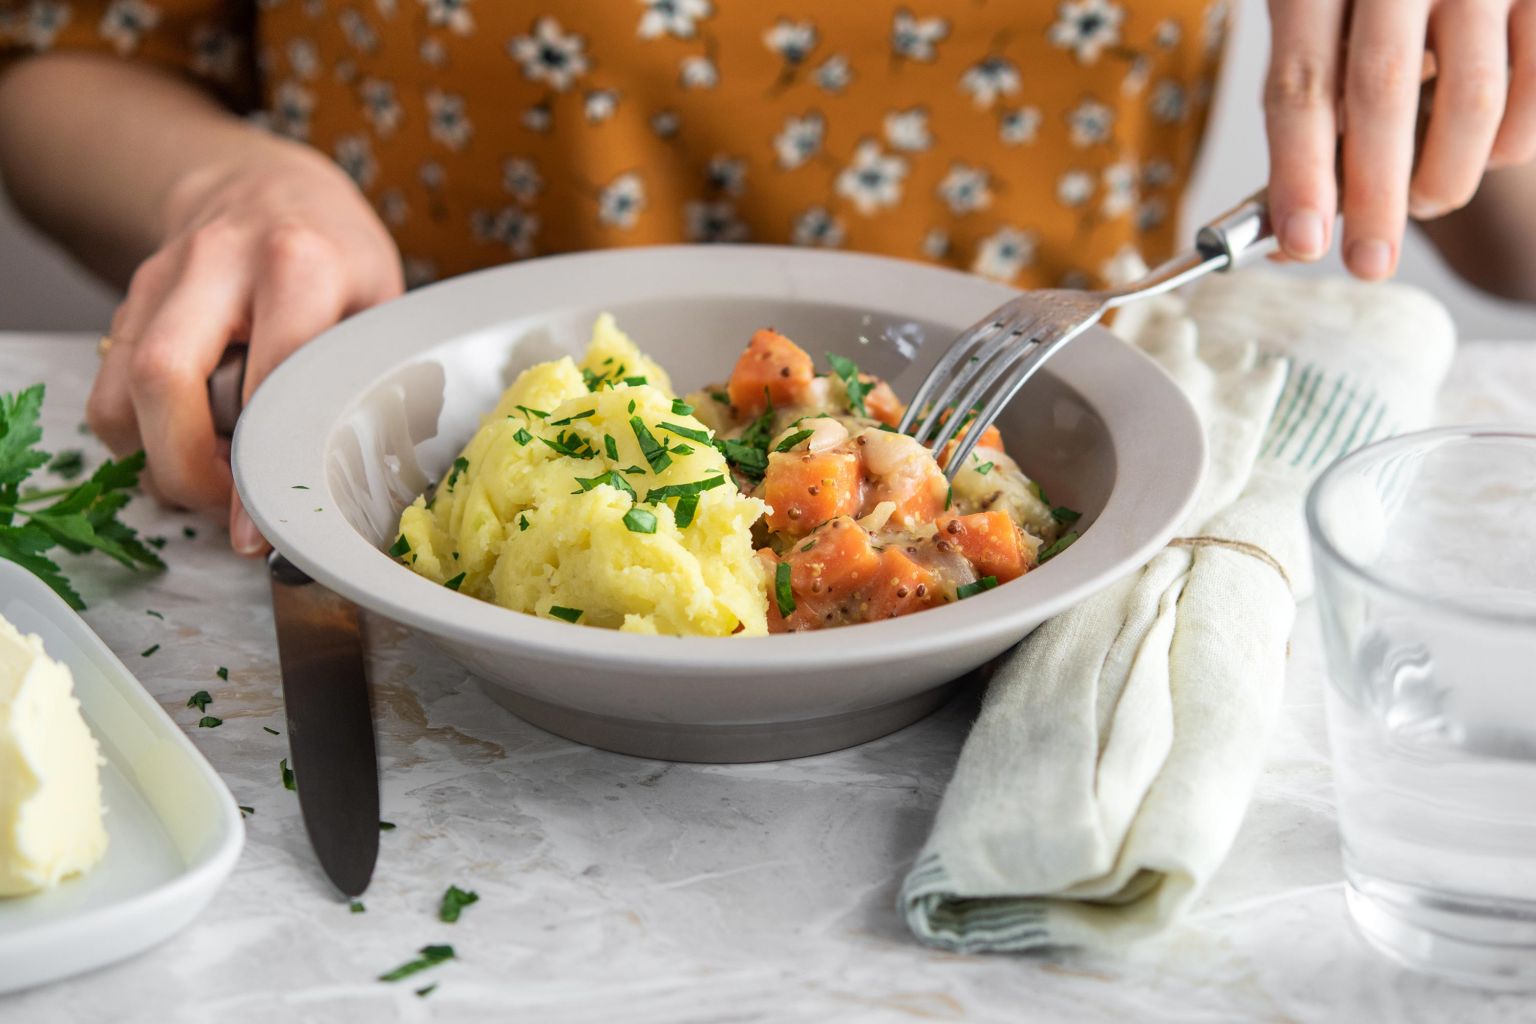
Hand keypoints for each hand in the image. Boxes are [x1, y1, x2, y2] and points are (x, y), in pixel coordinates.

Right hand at [87, 143, 402, 554]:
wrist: (270, 188)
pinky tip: (183, 441)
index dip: (261, 464)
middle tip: (225, 504)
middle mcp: (218, 262)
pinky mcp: (129, 299)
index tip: (259, 527)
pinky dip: (135, 435)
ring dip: (156, 458)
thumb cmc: (338, 256)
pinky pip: (106, 386)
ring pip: (121, 389)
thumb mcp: (380, 301)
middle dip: (185, 467)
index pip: (270, 378)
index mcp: (299, 263)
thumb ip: (365, 374)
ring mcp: (163, 278)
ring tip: (211, 477)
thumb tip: (351, 477)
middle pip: (164, 379)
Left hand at [1265, 0, 1535, 279]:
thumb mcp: (1316, 36)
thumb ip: (1307, 118)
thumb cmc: (1361, 7)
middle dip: (1375, 196)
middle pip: (1382, 92)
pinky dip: (1507, 143)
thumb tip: (1296, 241)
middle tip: (1368, 263)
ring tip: (1421, 200)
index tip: (1303, 243)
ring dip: (1443, 176)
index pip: (1301, 83)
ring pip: (1472, 98)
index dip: (1299, 171)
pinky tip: (1481, 152)